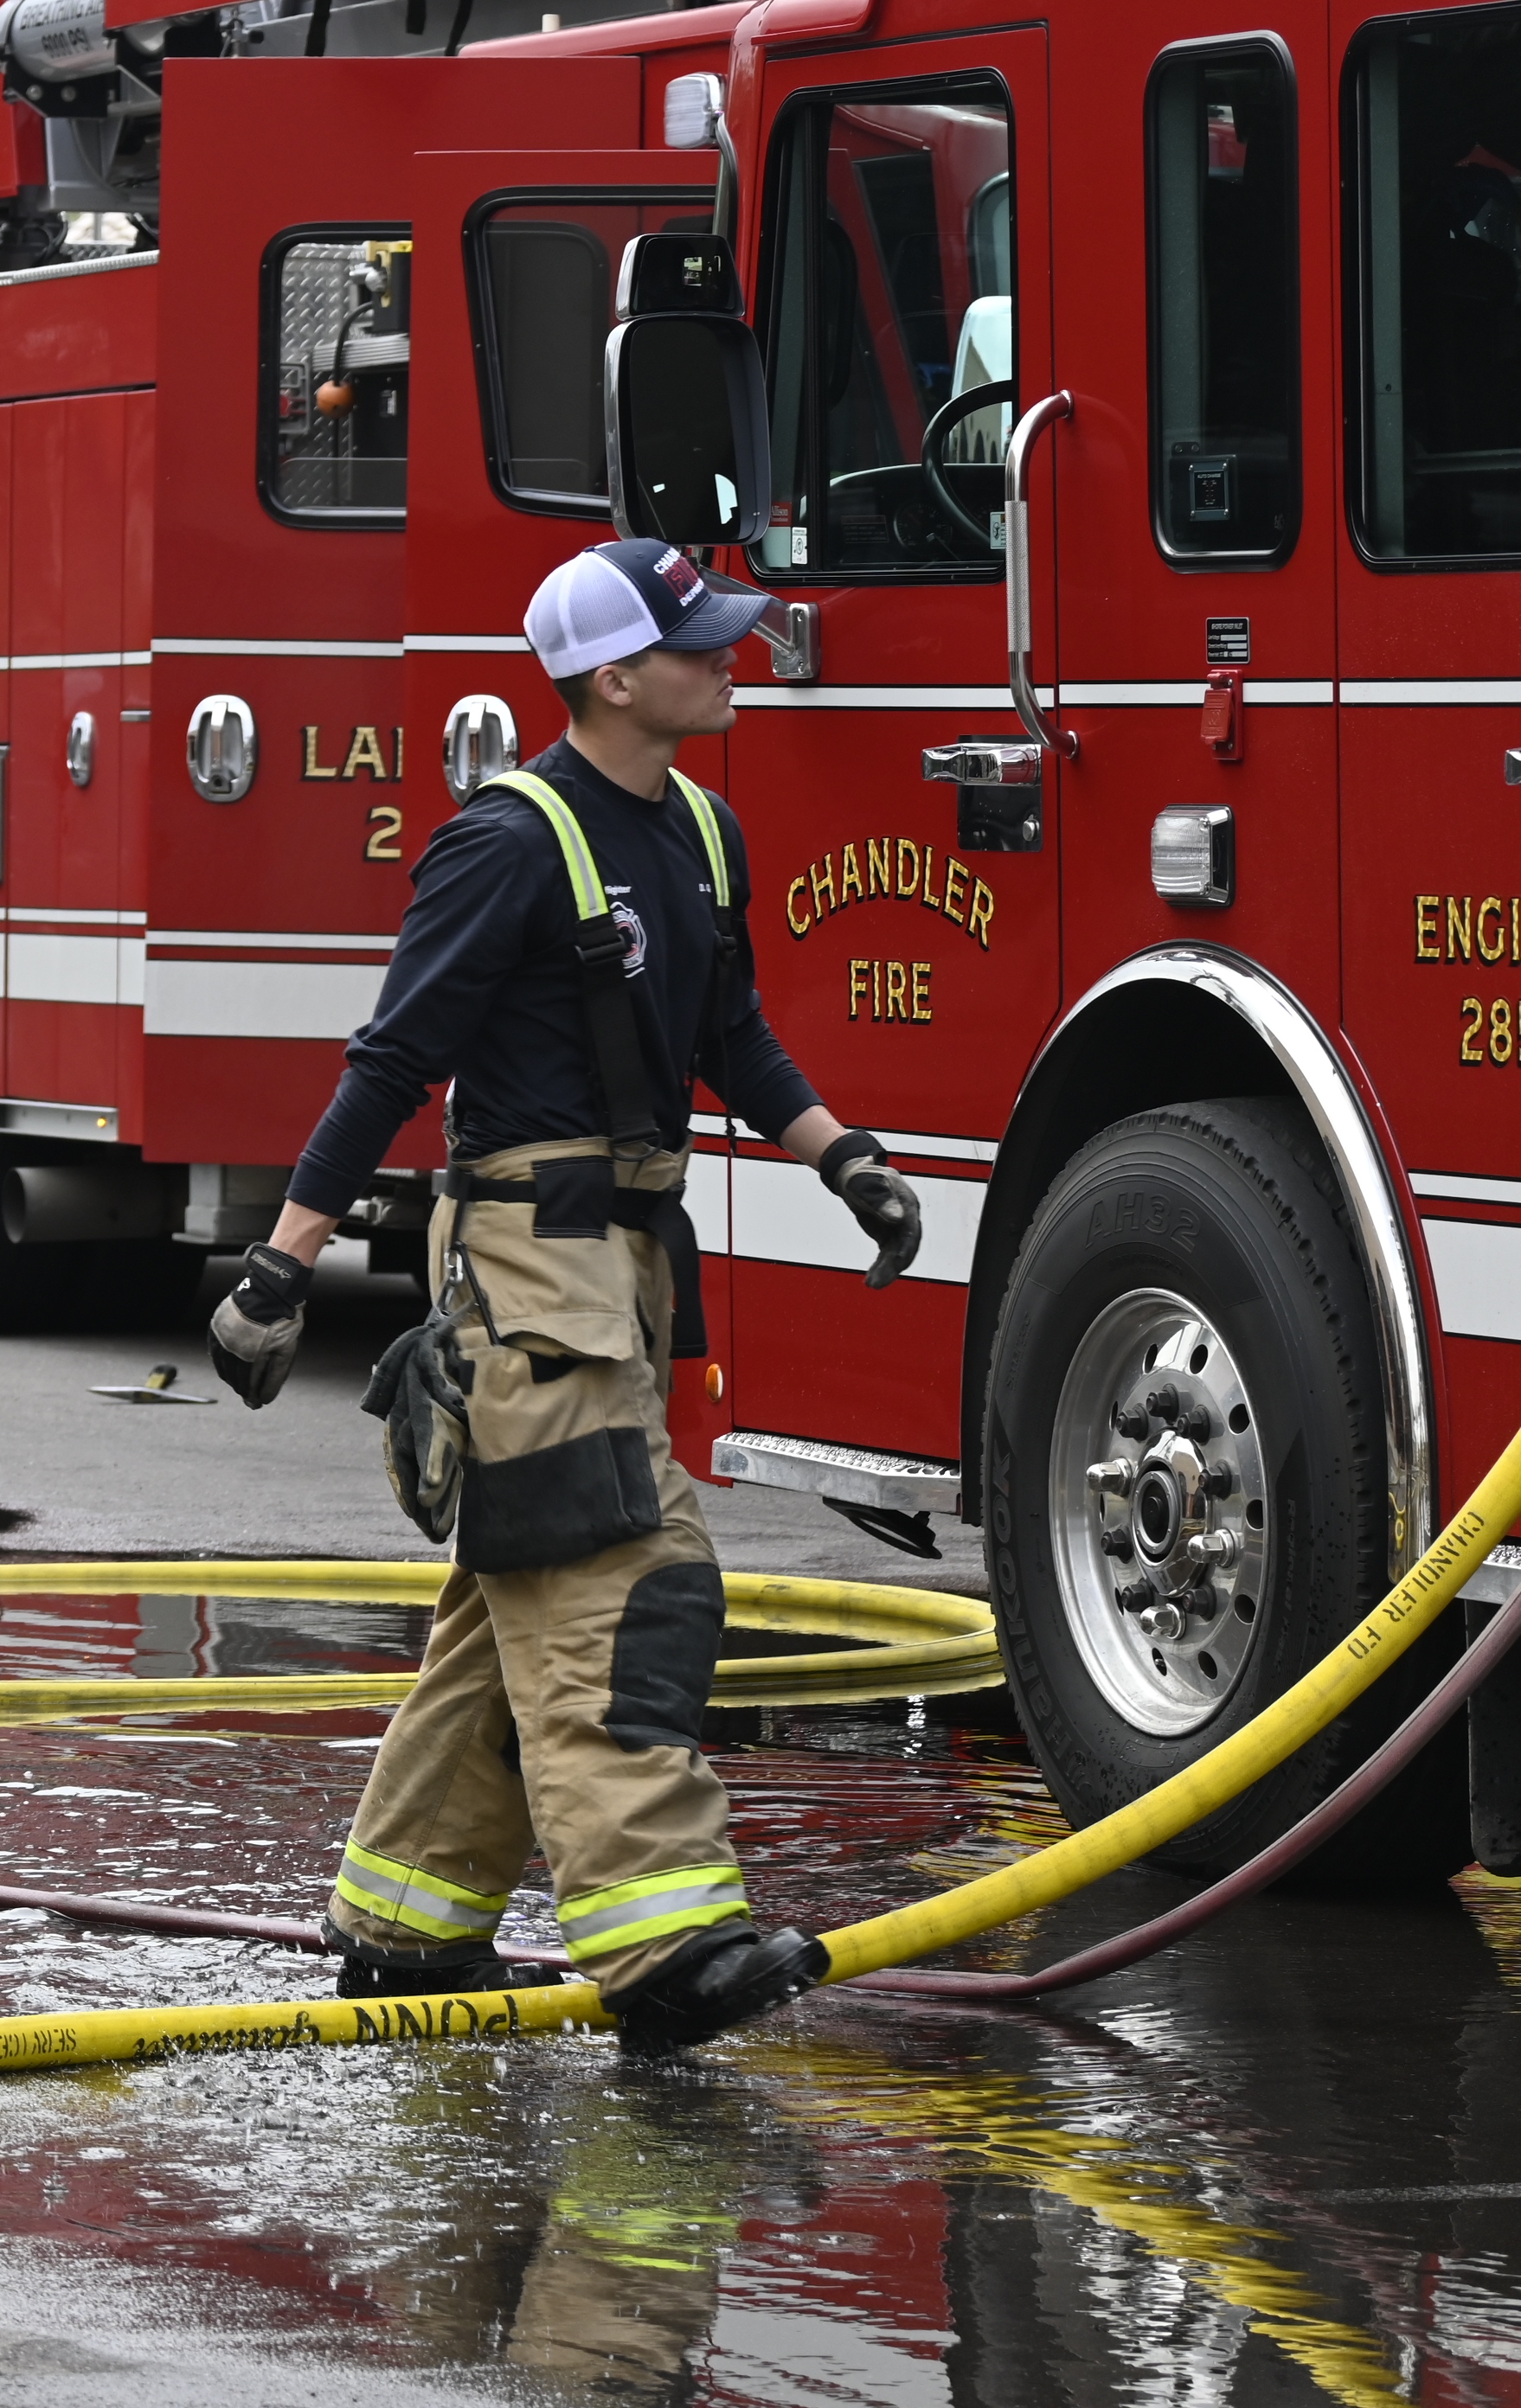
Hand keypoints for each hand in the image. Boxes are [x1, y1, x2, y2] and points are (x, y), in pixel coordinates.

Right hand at [207, 1243, 314, 1407]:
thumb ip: (275, 1376)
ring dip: (231, 1378)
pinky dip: (221, 1362)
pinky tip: (226, 1366)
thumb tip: (265, 1399)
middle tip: (249, 1397)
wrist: (271, 1289)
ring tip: (239, 1384)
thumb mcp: (286, 1350)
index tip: (257, 1403)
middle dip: (243, 1389)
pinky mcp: (216, 1327)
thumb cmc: (282, 1321)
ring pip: (222, 1366)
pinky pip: (215, 1351)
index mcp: (250, 1357)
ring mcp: (222, 1337)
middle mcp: (232, 1349)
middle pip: (234, 1377)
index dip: (252, 1396)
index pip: (248, 1385)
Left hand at [819, 1130, 921, 1288]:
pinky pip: (887, 1255)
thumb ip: (881, 1201)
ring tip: (871, 1285)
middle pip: (905, 1247)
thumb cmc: (861, 1177)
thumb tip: (897, 1218)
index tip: (898, 1263)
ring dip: (886, 1271)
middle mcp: (906, 1218)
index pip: (910, 1230)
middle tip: (878, 1282)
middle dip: (893, 1266)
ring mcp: (898, 1228)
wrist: (854, 1175)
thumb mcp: (867, 1186)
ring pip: (896, 1255)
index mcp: (906, 1204)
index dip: (906, 1247)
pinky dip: (880, 1267)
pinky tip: (870, 1280)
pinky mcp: (888, 1235)